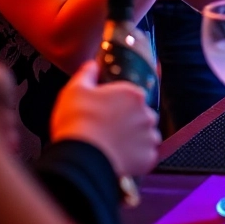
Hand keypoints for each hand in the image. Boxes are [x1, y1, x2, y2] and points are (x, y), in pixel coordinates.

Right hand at [50, 62, 160, 177]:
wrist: (81, 157)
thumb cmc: (77, 122)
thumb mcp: (75, 91)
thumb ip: (86, 74)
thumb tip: (92, 65)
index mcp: (133, 94)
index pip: (133, 97)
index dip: (120, 106)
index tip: (108, 113)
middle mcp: (147, 113)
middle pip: (142, 116)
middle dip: (129, 122)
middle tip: (109, 131)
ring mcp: (149, 136)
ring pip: (147, 136)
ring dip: (135, 140)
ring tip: (114, 146)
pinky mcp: (148, 157)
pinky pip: (146, 156)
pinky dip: (136, 158)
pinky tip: (120, 157)